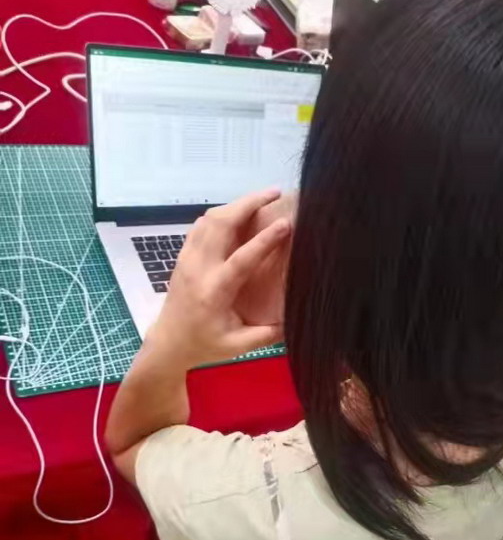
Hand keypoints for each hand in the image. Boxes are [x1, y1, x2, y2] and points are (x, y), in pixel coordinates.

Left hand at [146, 189, 290, 368]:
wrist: (168, 342)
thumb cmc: (205, 345)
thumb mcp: (239, 346)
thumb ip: (268, 334)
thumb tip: (299, 319)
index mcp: (215, 292)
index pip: (242, 258)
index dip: (265, 239)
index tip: (286, 223)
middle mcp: (199, 269)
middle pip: (221, 224)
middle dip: (248, 203)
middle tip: (275, 193)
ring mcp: (187, 259)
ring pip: (209, 219)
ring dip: (235, 204)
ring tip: (260, 199)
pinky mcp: (183, 256)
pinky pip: (200, 225)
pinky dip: (220, 214)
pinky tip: (237, 212)